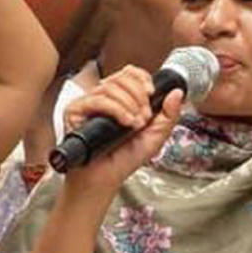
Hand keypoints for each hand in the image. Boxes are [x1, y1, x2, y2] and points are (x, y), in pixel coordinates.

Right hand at [59, 66, 183, 198]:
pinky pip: (97, 99)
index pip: (128, 72)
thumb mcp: (155, 136)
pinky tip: (124, 123)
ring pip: (110, 87)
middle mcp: (102, 97)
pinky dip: (116, 109)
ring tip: (134, 125)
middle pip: (121, 76)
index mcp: (120, 99)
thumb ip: (169, 115)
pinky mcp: (74, 111)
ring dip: (129, 105)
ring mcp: (87, 103)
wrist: (104, 179)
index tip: (151, 92)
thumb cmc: (123, 160)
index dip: (142, 78)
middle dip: (138, 96)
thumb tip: (177, 92)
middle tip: (143, 118)